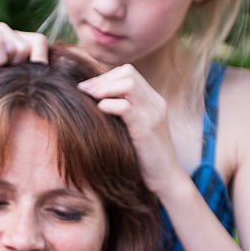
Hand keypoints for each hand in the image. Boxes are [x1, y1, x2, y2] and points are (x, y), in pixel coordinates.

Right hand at [0, 23, 48, 107]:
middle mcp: (3, 32)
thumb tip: (66, 62)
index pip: (39, 40)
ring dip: (8, 64)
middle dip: (21, 65)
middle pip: (29, 43)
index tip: (32, 78)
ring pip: (15, 44)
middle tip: (5, 75)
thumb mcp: (19, 80)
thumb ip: (36, 68)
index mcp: (14, 40)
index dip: (40, 60)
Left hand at [77, 64, 181, 195]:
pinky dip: (109, 105)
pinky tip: (99, 110)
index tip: (88, 88)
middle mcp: (155, 103)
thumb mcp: (134, 128)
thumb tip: (93, 101)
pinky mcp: (146, 129)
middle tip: (84, 90)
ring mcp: (152, 114)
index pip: (128, 72)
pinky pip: (126, 107)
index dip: (106, 76)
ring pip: (128, 83)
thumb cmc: (145, 157)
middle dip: (102, 79)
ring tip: (90, 98)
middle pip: (128, 72)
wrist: (165, 178)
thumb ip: (122, 112)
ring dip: (104, 88)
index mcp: (152, 100)